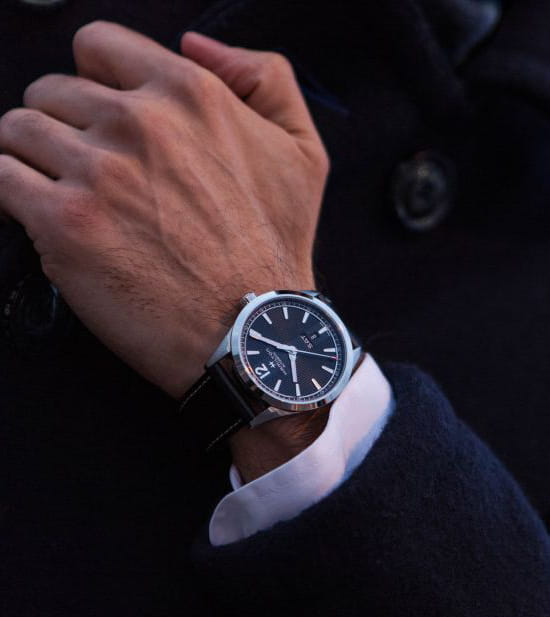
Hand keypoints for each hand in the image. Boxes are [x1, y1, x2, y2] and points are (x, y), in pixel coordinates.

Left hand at [0, 21, 328, 398]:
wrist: (249, 332)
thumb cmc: (275, 249)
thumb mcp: (302, 152)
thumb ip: (264, 78)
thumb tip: (194, 42)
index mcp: (189, 94)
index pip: (97, 45)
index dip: (94, 80)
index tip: (103, 120)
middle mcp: (138, 123)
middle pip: (50, 90)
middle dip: (63, 127)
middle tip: (89, 174)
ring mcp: (97, 172)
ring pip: (16, 131)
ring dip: (30, 160)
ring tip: (61, 195)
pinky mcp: (64, 224)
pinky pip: (0, 178)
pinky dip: (10, 194)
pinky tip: (40, 218)